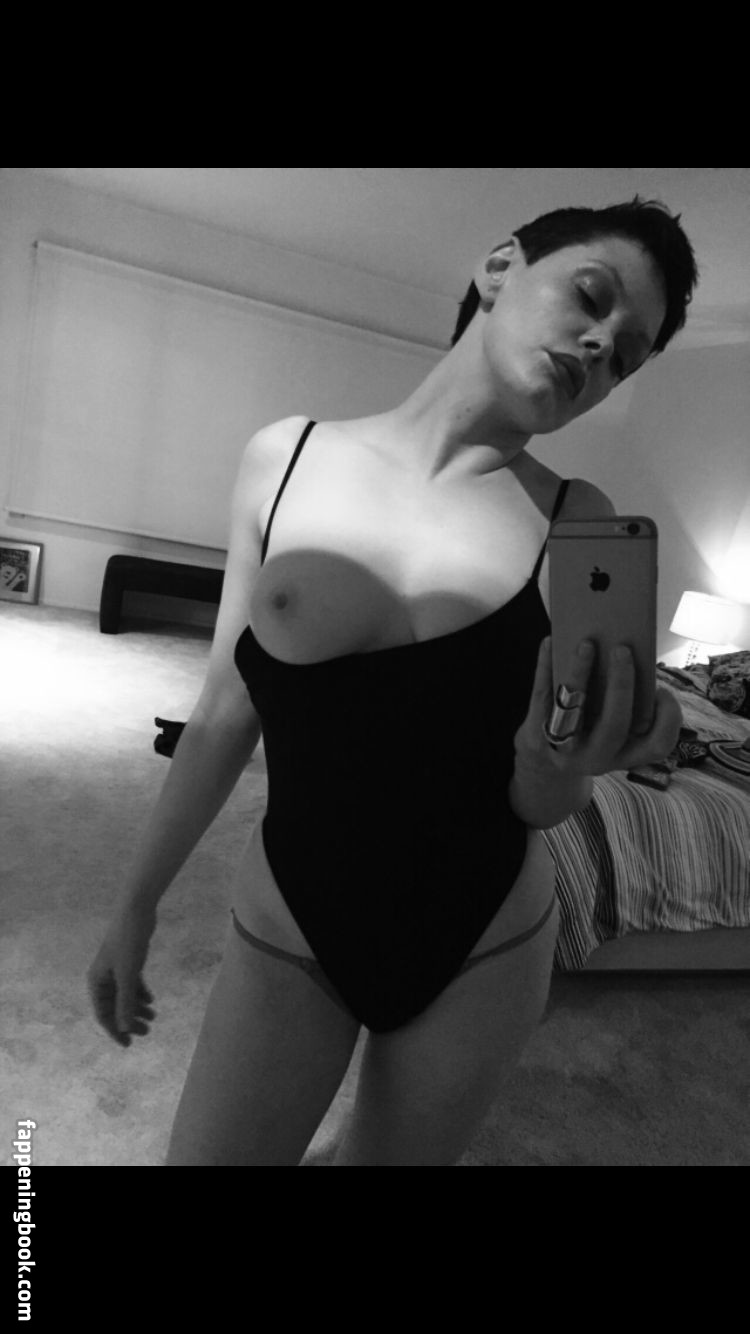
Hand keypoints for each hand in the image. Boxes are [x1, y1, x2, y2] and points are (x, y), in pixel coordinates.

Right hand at [87, 901, 157, 1047]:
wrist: (136, 912)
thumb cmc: (128, 942)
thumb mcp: (128, 975)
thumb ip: (126, 1002)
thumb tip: (124, 1028)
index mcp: (97, 982)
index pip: (103, 1014)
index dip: (115, 1030)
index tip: (128, 1044)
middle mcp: (103, 977)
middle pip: (115, 1007)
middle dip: (130, 1020)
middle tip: (148, 1032)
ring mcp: (116, 969)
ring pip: (125, 996)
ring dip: (137, 1008)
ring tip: (154, 1017)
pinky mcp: (128, 961)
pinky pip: (132, 984)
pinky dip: (140, 993)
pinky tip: (151, 1000)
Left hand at [514, 636, 682, 778]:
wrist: (547, 760)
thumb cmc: (594, 733)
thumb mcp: (615, 732)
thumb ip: (630, 704)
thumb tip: (627, 649)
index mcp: (627, 755)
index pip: (657, 745)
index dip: (668, 719)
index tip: (662, 690)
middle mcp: (599, 757)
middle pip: (615, 724)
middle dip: (621, 685)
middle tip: (622, 649)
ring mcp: (567, 750)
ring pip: (574, 711)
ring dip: (580, 673)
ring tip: (586, 644)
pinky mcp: (538, 735)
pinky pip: (541, 699)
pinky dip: (545, 667)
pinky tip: (549, 643)